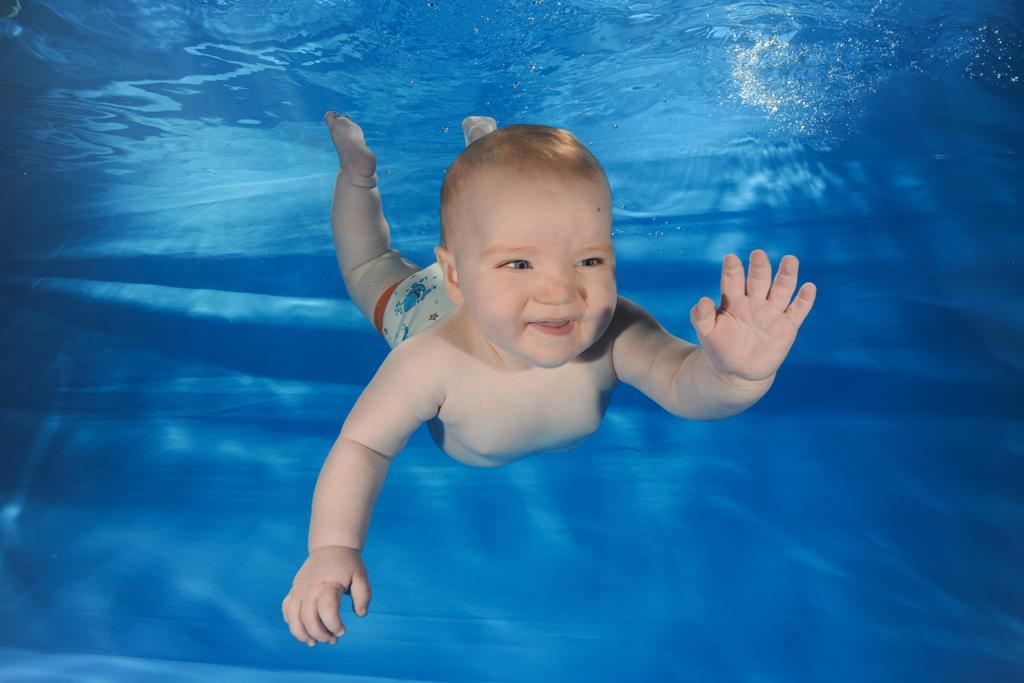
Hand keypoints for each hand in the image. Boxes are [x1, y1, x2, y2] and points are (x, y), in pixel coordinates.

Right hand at [281, 545, 371, 646]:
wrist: (330, 546)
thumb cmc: (347, 564)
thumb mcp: (361, 575)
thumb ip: (363, 595)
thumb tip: (361, 614)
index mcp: (328, 584)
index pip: (327, 610)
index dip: (334, 625)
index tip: (342, 631)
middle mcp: (310, 588)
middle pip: (308, 618)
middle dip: (320, 634)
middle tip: (333, 640)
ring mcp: (299, 589)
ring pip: (293, 617)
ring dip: (302, 634)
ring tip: (314, 642)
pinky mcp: (294, 590)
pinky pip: (287, 609)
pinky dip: (291, 622)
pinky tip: (303, 629)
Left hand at [690, 250, 815, 383]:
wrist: (737, 371)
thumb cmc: (719, 346)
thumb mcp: (706, 332)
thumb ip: (702, 316)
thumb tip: (704, 300)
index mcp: (733, 299)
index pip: (733, 280)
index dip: (733, 270)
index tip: (730, 259)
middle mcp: (755, 301)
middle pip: (759, 280)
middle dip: (759, 267)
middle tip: (758, 254)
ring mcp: (772, 312)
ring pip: (782, 289)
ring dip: (787, 275)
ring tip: (790, 260)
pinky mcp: (787, 326)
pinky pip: (798, 311)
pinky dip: (804, 300)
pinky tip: (809, 288)